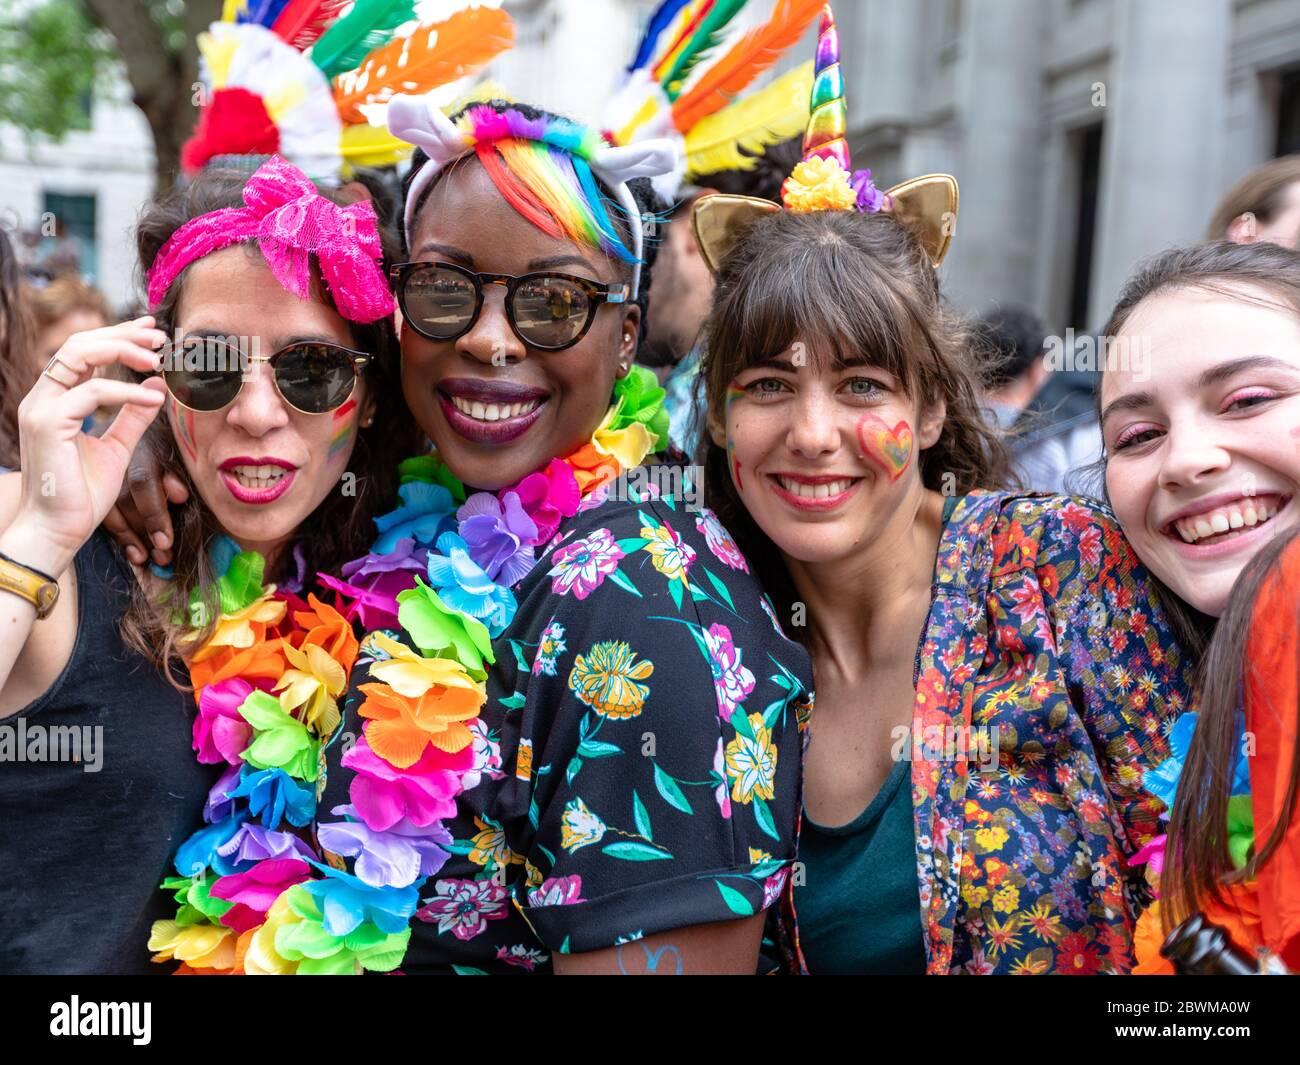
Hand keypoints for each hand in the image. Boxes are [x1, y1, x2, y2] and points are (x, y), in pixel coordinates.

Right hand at [10, 317, 166, 572]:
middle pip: (78, 344)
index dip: (118, 336)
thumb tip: (156, 386)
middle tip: (159, 337)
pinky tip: (153, 398)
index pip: (83, 352)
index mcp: (56, 400)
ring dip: (121, 351)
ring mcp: (40, 408)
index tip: (151, 332)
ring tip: (157, 360)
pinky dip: (126, 391)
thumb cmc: (83, 494)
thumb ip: (133, 416)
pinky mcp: (48, 424)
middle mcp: (43, 398)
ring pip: (78, 356)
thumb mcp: (118, 448)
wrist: (60, 529)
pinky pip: (91, 393)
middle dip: (122, 335)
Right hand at [103, 448, 188, 566]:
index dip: (154, 514)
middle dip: (144, 530)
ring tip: (148, 559)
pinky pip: (105, 512)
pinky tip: (133, 553)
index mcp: (144, 445)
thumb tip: (179, 495)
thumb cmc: (175, 446)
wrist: (146, 426)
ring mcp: (107, 467)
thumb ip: (178, 475)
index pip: (144, 482)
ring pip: (111, 507)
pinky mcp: (101, 481)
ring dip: (131, 537)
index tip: (164, 542)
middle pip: (124, 499)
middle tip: (162, 555)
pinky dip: (120, 534)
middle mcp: (121, 455)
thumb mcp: (181, 454)